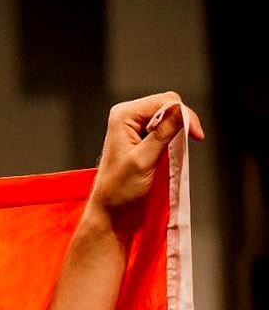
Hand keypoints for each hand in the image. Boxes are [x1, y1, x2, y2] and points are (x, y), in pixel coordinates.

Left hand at [89, 92, 204, 220]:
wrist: (112, 208)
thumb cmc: (120, 188)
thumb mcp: (144, 159)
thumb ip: (163, 134)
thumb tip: (182, 111)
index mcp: (123, 115)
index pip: (164, 101)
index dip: (185, 115)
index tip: (197, 136)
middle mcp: (127, 115)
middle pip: (168, 104)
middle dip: (183, 120)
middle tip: (192, 140)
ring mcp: (133, 124)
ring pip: (168, 114)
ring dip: (179, 128)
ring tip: (178, 148)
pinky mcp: (140, 135)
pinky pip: (165, 126)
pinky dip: (174, 134)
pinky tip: (173, 148)